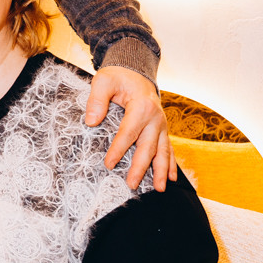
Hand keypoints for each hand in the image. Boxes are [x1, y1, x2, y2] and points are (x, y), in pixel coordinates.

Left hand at [86, 66, 171, 189]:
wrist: (135, 72)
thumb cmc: (118, 77)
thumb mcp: (103, 80)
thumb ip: (97, 99)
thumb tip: (91, 121)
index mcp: (141, 106)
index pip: (128, 132)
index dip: (118, 149)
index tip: (109, 164)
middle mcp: (155, 118)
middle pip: (147, 146)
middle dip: (140, 167)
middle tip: (131, 184)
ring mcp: (161, 125)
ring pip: (162, 151)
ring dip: (161, 171)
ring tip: (159, 189)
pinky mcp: (161, 129)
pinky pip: (168, 148)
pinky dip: (170, 164)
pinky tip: (171, 178)